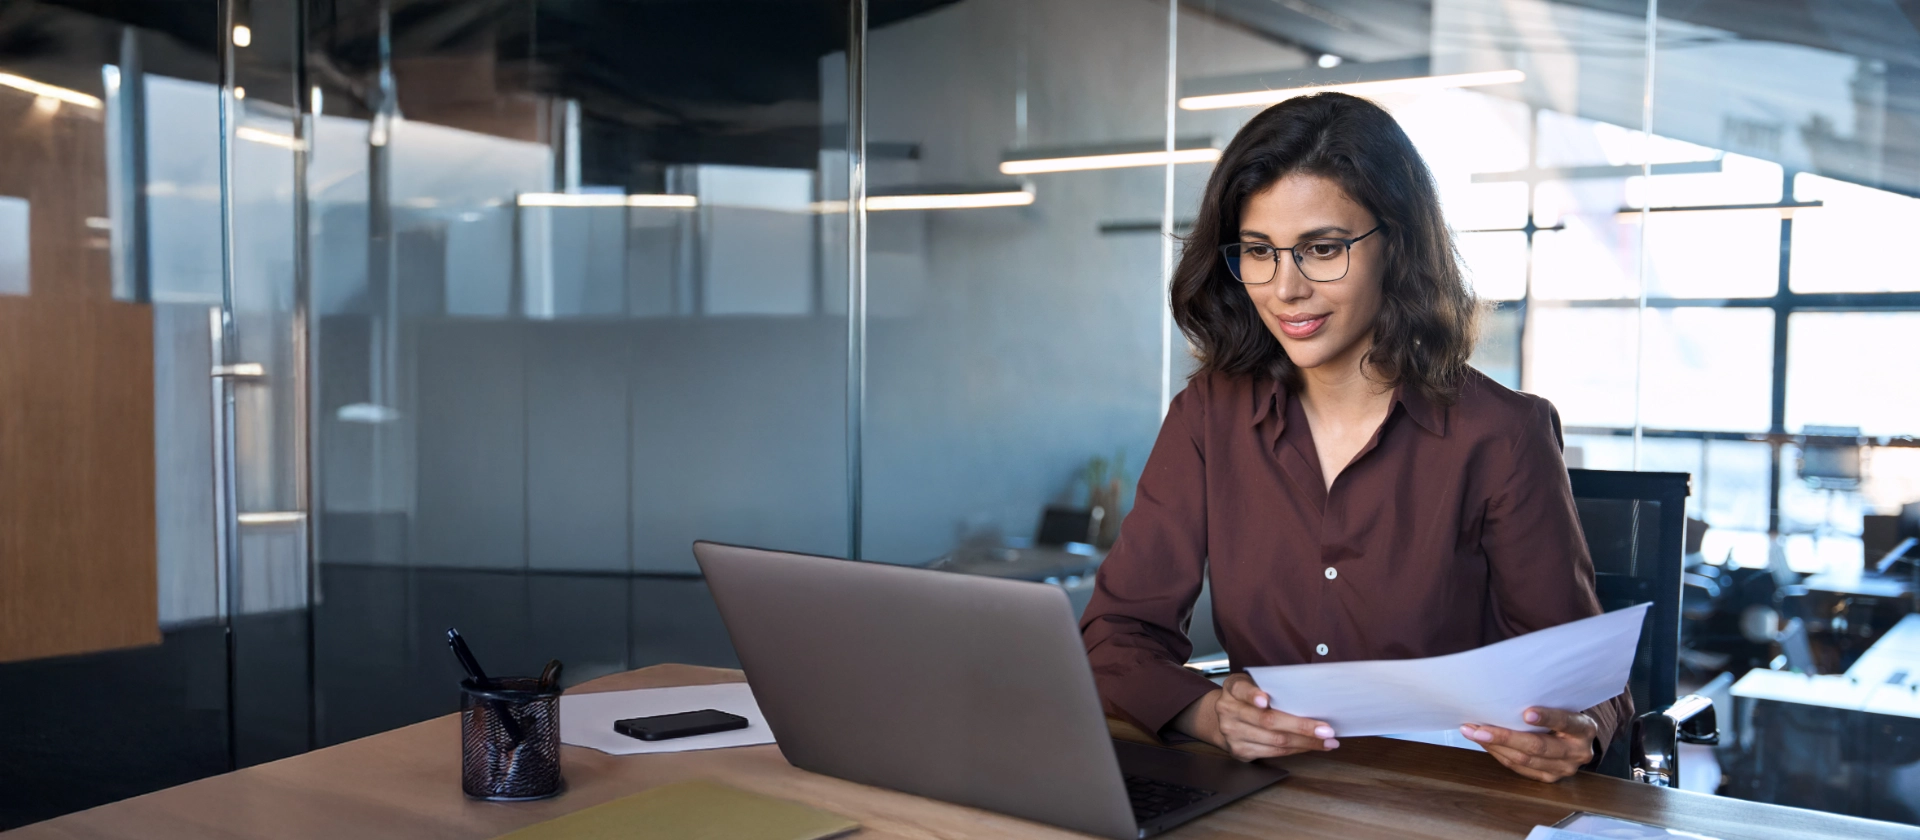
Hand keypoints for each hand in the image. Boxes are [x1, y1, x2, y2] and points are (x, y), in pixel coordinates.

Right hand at [1179, 674, 1339, 760]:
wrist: (1223, 718)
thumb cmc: (1247, 698)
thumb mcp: (1252, 683)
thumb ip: (1271, 686)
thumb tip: (1309, 696)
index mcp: (1232, 688)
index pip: (1242, 690)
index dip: (1253, 695)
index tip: (1265, 700)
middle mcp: (1228, 711)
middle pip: (1267, 721)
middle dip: (1301, 726)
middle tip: (1326, 729)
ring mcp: (1232, 733)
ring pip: (1274, 741)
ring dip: (1305, 742)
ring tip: (1327, 741)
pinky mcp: (1239, 751)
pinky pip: (1273, 752)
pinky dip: (1296, 750)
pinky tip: (1310, 746)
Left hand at [1461, 707, 1596, 782]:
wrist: (1577, 738)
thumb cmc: (1562, 714)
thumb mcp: (1562, 705)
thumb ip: (1544, 702)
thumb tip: (1504, 692)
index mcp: (1584, 729)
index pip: (1565, 721)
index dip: (1547, 717)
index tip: (1526, 713)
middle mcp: (1577, 752)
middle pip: (1538, 746)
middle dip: (1505, 737)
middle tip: (1478, 728)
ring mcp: (1564, 769)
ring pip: (1524, 760)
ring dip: (1494, 746)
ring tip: (1471, 732)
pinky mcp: (1549, 778)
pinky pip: (1519, 767)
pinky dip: (1498, 754)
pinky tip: (1483, 742)